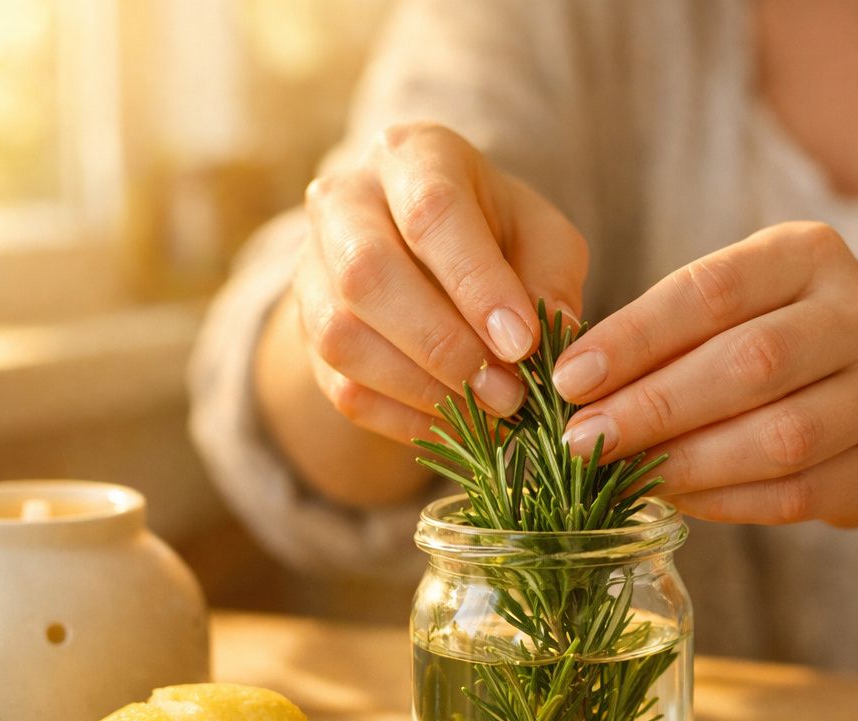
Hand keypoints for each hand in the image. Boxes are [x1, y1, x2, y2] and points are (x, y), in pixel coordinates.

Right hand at [293, 122, 587, 441]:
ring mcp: (312, 267)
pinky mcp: (305, 332)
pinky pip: (341, 387)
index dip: (476, 284)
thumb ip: (552, 280)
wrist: (428, 254)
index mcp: (411, 156)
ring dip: (422, 387)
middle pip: (368, 274)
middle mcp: (344, 201)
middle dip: (443, 345)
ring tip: (488, 411)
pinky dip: (402, 418)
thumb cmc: (498, 237)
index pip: (432, 212)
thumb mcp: (543, 239)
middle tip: (509, 393)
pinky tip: (456, 426)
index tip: (523, 343)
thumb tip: (552, 342)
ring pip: (342, 336)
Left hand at [552, 221, 857, 526]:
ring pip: (782, 436)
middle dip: (655, 406)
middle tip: (583, 440)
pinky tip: (679, 502)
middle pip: (752, 362)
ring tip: (626, 476)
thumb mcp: (724, 315)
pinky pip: (801, 494)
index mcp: (811, 253)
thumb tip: (574, 386)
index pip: (713, 290)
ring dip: (690, 462)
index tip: (569, 380)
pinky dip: (728, 503)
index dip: (635, 338)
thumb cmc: (768, 343)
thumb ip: (662, 338)